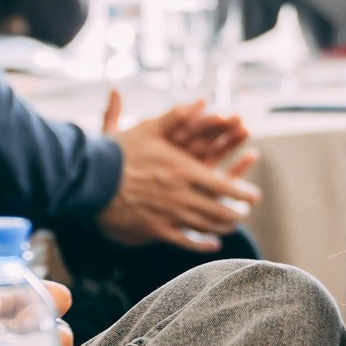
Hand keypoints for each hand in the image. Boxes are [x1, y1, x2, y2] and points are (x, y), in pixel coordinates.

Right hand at [96, 91, 260, 250]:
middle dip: (236, 213)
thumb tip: (201, 101)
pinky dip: (203, 244)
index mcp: (184, 170)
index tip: (253, 196)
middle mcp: (181, 195)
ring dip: (223, 227)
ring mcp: (169, 215)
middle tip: (245, 213)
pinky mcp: (155, 230)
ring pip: (205, 226)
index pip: (224, 186)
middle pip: (219, 210)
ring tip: (232, 225)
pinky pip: (186, 241)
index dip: (243, 193)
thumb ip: (177, 114)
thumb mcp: (149, 128)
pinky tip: (212, 244)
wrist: (92, 181)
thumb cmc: (120, 152)